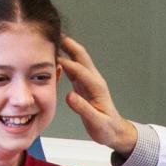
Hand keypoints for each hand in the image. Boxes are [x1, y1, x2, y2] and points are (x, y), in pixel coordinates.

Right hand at [59, 36, 137, 153]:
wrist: (114, 131)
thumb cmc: (107, 128)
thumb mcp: (96, 122)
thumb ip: (83, 109)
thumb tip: (70, 96)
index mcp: (97, 87)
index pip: (80, 70)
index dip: (66, 62)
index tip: (50, 56)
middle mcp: (93, 80)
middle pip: (81, 56)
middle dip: (68, 44)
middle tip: (54, 34)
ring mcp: (89, 81)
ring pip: (77, 59)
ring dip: (66, 48)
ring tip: (51, 40)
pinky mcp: (84, 85)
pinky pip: (73, 68)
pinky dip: (64, 60)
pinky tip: (55, 57)